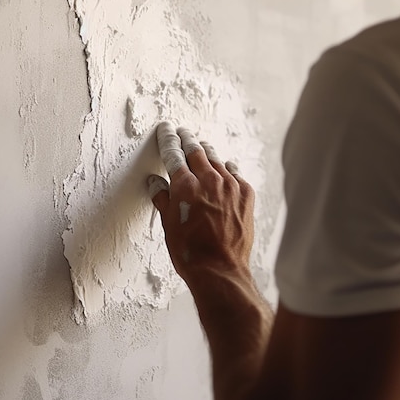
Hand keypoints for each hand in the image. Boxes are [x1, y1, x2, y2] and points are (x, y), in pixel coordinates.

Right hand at [148, 122, 255, 284]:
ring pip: (216, 160)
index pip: (173, 154)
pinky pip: (235, 174)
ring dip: (206, 152)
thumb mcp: (168, 224)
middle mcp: (209, 180)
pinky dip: (227, 169)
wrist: (221, 270)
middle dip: (187, 139)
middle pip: (196, 150)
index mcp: (185, 185)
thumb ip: (162, 198)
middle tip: (182, 133)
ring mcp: (230, 186)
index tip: (165, 129)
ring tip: (201, 147)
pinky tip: (225, 168)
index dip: (167, 139)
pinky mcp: (246, 195)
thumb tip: (154, 183)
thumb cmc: (191, 252)